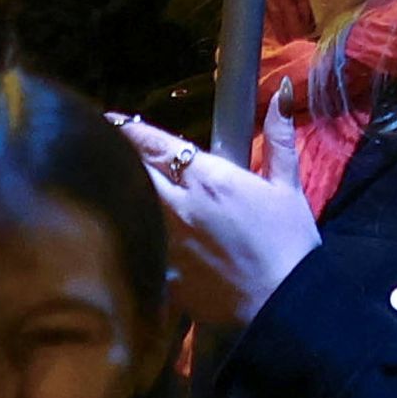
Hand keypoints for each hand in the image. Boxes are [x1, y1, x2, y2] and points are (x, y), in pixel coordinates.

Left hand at [114, 111, 320, 331]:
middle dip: (119, 159)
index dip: (129, 129)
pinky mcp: (163, 276)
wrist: (286, 306)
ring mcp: (167, 243)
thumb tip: (283, 91)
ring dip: (120, 195)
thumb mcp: (288, 186)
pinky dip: (128, 237)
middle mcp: (181, 206)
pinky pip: (136, 248)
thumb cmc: (289, 244)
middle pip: (132, 172)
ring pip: (128, 208)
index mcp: (210, 178)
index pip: (154, 144)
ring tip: (107, 187)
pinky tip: (122, 236)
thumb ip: (279, 136)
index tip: (110, 120)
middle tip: (106, 150)